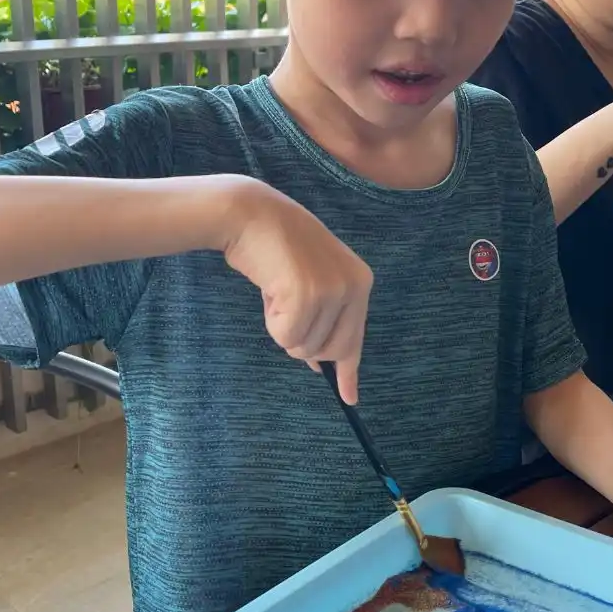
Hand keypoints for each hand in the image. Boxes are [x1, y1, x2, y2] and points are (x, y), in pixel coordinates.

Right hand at [221, 179, 372, 402]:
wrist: (252, 214)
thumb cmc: (276, 249)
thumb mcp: (311, 280)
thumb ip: (324, 317)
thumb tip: (323, 365)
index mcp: (360, 281)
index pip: (355, 339)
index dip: (349, 371)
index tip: (350, 398)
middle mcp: (353, 286)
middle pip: (330, 351)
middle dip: (302, 342)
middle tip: (284, 309)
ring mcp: (332, 290)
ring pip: (304, 347)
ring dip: (283, 328)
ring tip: (277, 291)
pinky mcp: (307, 295)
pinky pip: (286, 337)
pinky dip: (271, 322)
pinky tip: (269, 291)